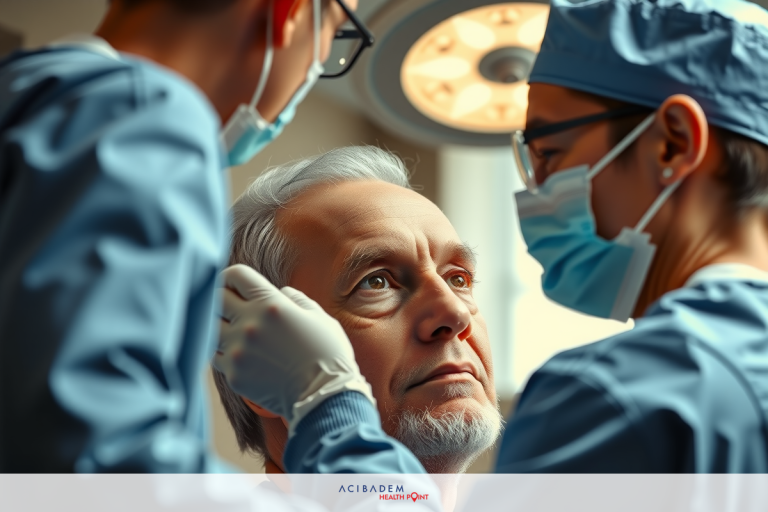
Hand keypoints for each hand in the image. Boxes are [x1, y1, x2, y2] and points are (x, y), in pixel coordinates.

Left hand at [213, 265, 374, 430]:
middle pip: (216, 299)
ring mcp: (238, 350)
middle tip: (231, 307)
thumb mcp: (319, 317)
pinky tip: (242, 355)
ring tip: (236, 332)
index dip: (232, 277)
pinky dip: (225, 353)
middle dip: (222, 298)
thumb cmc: (328, 354)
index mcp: (271, 304)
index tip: (234, 285)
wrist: (325, 397)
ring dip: (221, 327)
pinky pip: (216, 357)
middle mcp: (249, 324)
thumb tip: (280, 292)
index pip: (235, 275)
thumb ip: (296, 299)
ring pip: (210, 328)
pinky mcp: (234, 374)